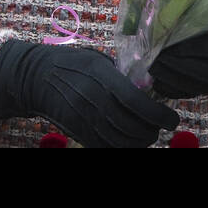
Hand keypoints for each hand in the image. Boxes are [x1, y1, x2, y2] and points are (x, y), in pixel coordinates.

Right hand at [0, 41, 178, 147]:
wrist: (36, 77)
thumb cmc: (73, 63)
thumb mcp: (99, 60)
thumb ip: (122, 75)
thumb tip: (149, 89)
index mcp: (100, 75)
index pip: (135, 101)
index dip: (157, 115)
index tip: (172, 119)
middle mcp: (91, 98)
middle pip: (130, 126)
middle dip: (150, 132)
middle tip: (159, 128)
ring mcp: (82, 117)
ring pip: (118, 142)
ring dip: (138, 143)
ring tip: (146, 136)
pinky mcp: (76, 131)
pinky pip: (103, 147)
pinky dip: (120, 148)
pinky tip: (128, 142)